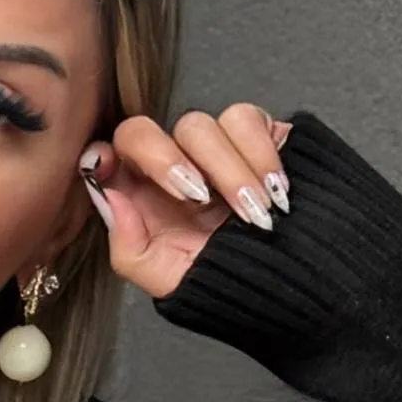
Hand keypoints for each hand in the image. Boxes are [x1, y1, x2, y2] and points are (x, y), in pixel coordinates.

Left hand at [78, 101, 292, 303]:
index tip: (108, 167)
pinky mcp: (254, 135)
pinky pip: (246, 119)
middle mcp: (171, 165)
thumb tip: (110, 199)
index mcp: (143, 197)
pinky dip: (261, 156)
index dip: (104, 153)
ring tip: (254, 214)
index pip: (108, 156)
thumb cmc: (231, 282)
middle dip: (165, 160)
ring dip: (228, 172)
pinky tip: (275, 193)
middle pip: (141, 129)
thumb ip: (128, 249)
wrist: (298, 281)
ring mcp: (210, 148)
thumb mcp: (170, 280)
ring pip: (198, 124)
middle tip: (198, 198)